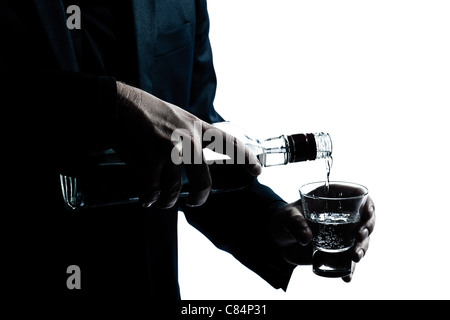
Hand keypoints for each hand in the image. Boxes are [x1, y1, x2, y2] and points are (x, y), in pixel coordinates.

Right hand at [115, 82, 261, 207]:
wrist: (121, 103)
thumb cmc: (147, 112)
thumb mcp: (177, 119)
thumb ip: (189, 137)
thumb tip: (190, 163)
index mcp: (198, 128)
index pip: (229, 143)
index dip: (245, 158)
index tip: (257, 170)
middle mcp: (190, 138)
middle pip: (203, 182)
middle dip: (198, 198)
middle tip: (193, 203)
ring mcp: (173, 147)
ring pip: (174, 189)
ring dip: (166, 201)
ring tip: (160, 201)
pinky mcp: (153, 155)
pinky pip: (153, 188)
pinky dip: (148, 197)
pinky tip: (146, 199)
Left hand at [271, 193, 374, 281]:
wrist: (278, 241)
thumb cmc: (283, 220)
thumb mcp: (286, 218)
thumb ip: (295, 224)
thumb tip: (306, 237)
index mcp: (332, 199)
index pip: (357, 196)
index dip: (367, 203)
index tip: (368, 213)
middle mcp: (342, 216)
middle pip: (365, 220)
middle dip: (368, 228)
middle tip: (360, 236)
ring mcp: (341, 234)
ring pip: (361, 241)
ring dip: (362, 248)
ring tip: (355, 256)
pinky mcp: (337, 251)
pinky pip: (348, 260)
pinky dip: (350, 269)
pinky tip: (347, 277)